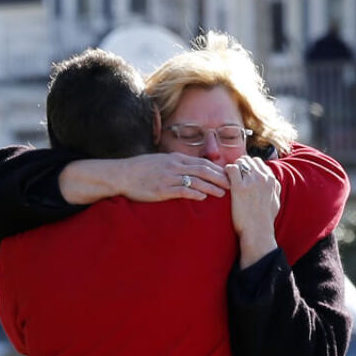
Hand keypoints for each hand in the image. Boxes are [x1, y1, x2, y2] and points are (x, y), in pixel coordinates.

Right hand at [59, 153, 227, 203]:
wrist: (121, 175)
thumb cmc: (140, 170)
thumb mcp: (160, 162)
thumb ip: (175, 165)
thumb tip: (188, 172)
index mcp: (175, 158)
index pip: (202, 163)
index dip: (217, 169)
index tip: (228, 176)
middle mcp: (174, 166)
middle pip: (204, 170)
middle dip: (220, 178)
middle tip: (233, 184)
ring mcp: (168, 177)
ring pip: (196, 180)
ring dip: (212, 187)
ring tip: (223, 194)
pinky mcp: (161, 189)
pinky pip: (182, 190)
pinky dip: (194, 194)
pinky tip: (204, 198)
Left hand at [227, 156, 279, 266]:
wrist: (258, 231)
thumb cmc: (265, 220)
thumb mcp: (276, 201)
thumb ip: (274, 189)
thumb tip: (273, 184)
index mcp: (271, 180)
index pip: (258, 163)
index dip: (248, 167)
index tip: (242, 174)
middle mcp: (263, 178)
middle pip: (249, 160)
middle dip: (240, 165)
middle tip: (232, 176)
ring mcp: (251, 182)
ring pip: (240, 162)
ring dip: (233, 168)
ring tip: (227, 178)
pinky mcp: (239, 188)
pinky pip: (231, 169)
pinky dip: (226, 171)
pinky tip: (223, 180)